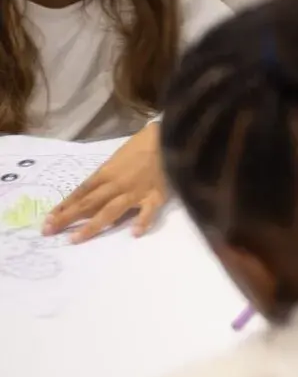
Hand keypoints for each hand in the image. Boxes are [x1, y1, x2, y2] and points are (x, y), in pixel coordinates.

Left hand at [42, 126, 165, 241]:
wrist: (169, 137)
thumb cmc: (143, 144)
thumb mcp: (118, 157)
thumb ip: (107, 176)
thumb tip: (92, 194)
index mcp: (106, 173)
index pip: (81, 192)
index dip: (64, 206)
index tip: (49, 219)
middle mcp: (116, 184)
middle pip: (88, 203)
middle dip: (68, 218)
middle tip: (49, 231)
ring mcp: (135, 191)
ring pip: (110, 210)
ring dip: (92, 225)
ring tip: (76, 239)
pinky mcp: (156, 195)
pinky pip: (148, 211)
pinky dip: (142, 221)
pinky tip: (134, 233)